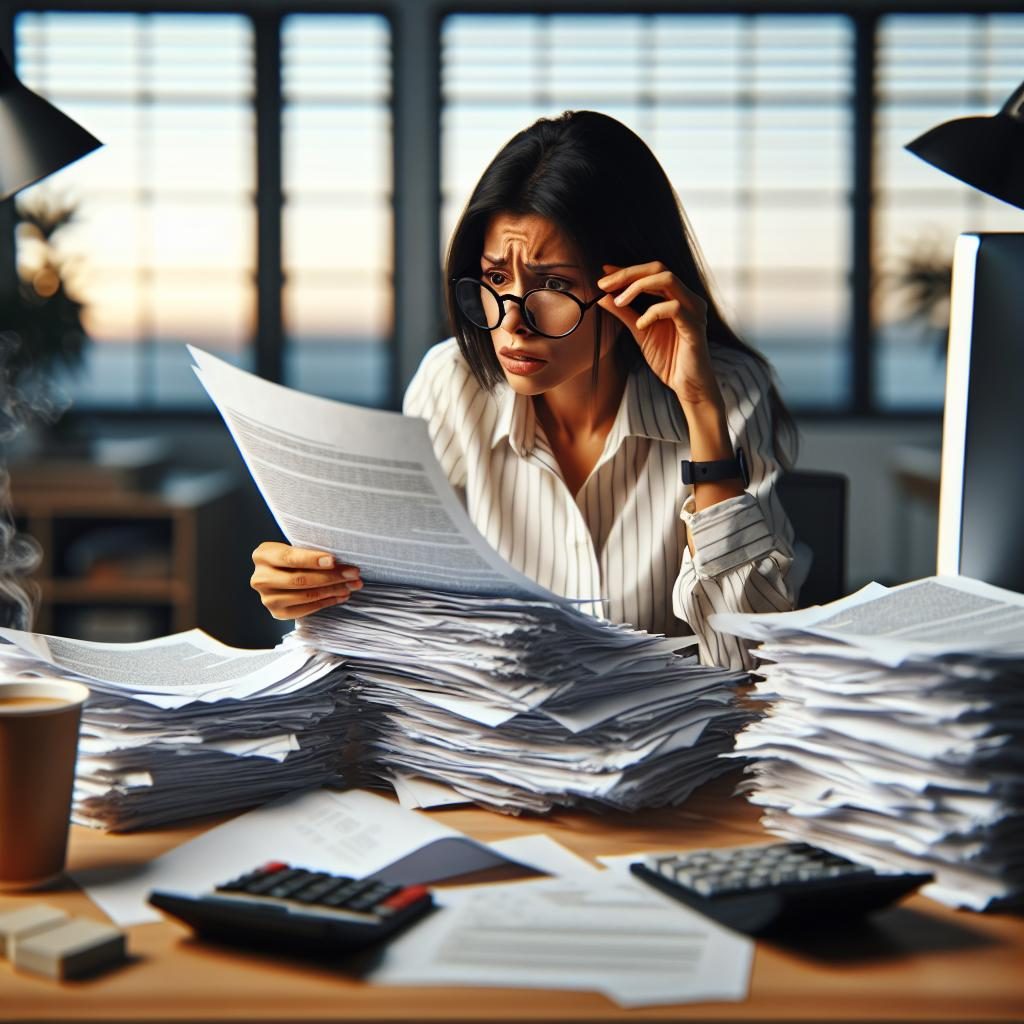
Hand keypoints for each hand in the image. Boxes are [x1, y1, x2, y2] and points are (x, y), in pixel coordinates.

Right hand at [250, 542, 361, 619]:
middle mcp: (261, 578)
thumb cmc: (293, 558)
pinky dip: (327, 602)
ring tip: (352, 585)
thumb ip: (310, 552)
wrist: (279, 574)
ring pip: (306, 595)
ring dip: (333, 590)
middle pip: (300, 580)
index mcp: (263, 555)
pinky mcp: (278, 613)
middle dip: (331, 577)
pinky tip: (341, 596)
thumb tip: (341, 561)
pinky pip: (306, 609)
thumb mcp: (295, 547)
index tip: (334, 560)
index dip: (312, 560)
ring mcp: (267, 598)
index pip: (290, 558)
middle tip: (353, 574)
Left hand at [596, 262, 721, 408]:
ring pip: (667, 279)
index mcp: (676, 297)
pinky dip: (652, 312)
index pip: (652, 272)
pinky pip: (674, 307)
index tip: (604, 273)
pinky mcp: (694, 325)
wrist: (687, 385)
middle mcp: (688, 298)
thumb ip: (624, 312)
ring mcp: (693, 310)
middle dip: (628, 273)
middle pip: (659, 268)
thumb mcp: (639, 331)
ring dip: (638, 287)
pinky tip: (640, 325)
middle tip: (604, 284)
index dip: (627, 270)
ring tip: (619, 302)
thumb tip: (602, 296)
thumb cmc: (669, 359)